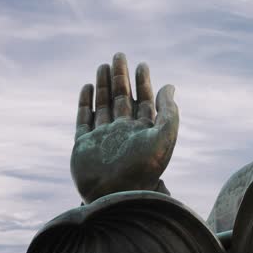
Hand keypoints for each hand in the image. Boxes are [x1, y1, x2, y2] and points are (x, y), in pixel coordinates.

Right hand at [70, 53, 178, 203]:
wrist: (115, 196)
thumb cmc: (142, 169)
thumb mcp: (164, 136)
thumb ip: (168, 111)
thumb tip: (169, 86)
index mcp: (143, 133)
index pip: (144, 102)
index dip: (143, 82)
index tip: (142, 64)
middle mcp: (123, 134)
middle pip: (122, 99)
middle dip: (122, 77)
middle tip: (119, 55)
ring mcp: (102, 139)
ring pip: (103, 106)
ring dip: (104, 85)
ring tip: (104, 65)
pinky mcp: (83, 146)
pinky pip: (84, 119)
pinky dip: (85, 103)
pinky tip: (87, 86)